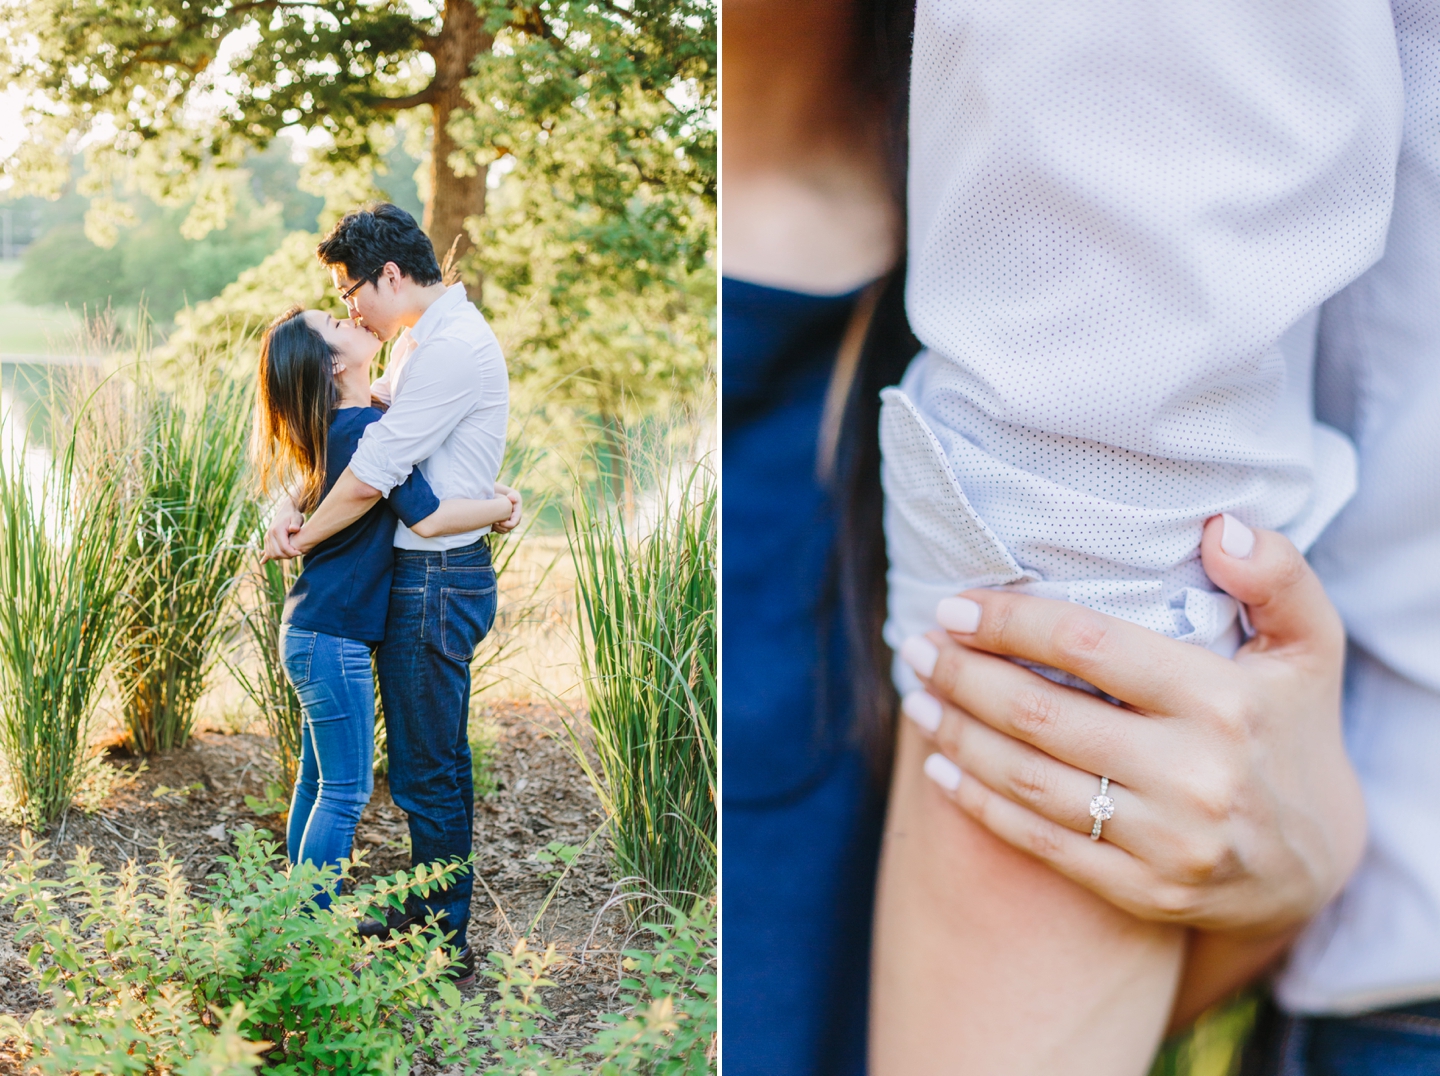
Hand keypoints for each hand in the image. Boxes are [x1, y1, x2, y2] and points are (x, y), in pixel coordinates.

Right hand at [262, 501, 304, 562]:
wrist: (285, 511)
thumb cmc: (293, 515)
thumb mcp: (297, 518)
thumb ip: (296, 524)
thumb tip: (294, 529)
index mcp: (277, 530)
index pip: (284, 547)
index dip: (292, 552)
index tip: (300, 553)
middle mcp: (270, 534)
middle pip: (277, 552)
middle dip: (288, 556)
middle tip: (297, 554)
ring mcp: (267, 537)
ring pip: (271, 554)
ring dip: (281, 557)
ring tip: (291, 555)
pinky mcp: (266, 539)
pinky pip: (267, 551)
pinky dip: (270, 556)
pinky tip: (263, 562)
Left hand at [492, 483, 521, 533]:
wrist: (502, 497)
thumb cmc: (506, 495)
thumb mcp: (510, 494)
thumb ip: (512, 496)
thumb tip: (513, 499)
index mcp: (517, 514)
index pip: (514, 523)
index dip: (507, 524)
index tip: (499, 522)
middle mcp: (515, 520)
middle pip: (509, 528)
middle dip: (501, 527)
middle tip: (493, 523)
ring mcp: (509, 523)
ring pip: (504, 530)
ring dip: (497, 529)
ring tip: (491, 523)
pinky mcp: (504, 525)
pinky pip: (500, 530)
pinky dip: (495, 529)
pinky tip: (490, 525)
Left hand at [900, 515, 1363, 936]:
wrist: (1317, 863)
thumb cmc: (1291, 728)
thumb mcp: (1311, 644)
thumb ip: (1277, 575)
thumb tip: (1217, 526)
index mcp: (1225, 702)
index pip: (1088, 646)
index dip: (1009, 621)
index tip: (954, 605)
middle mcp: (1195, 776)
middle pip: (1041, 715)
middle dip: (963, 675)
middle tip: (916, 646)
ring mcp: (1169, 843)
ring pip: (1027, 779)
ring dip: (956, 735)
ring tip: (917, 697)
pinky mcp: (1145, 893)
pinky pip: (1039, 843)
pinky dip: (978, 803)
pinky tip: (939, 768)